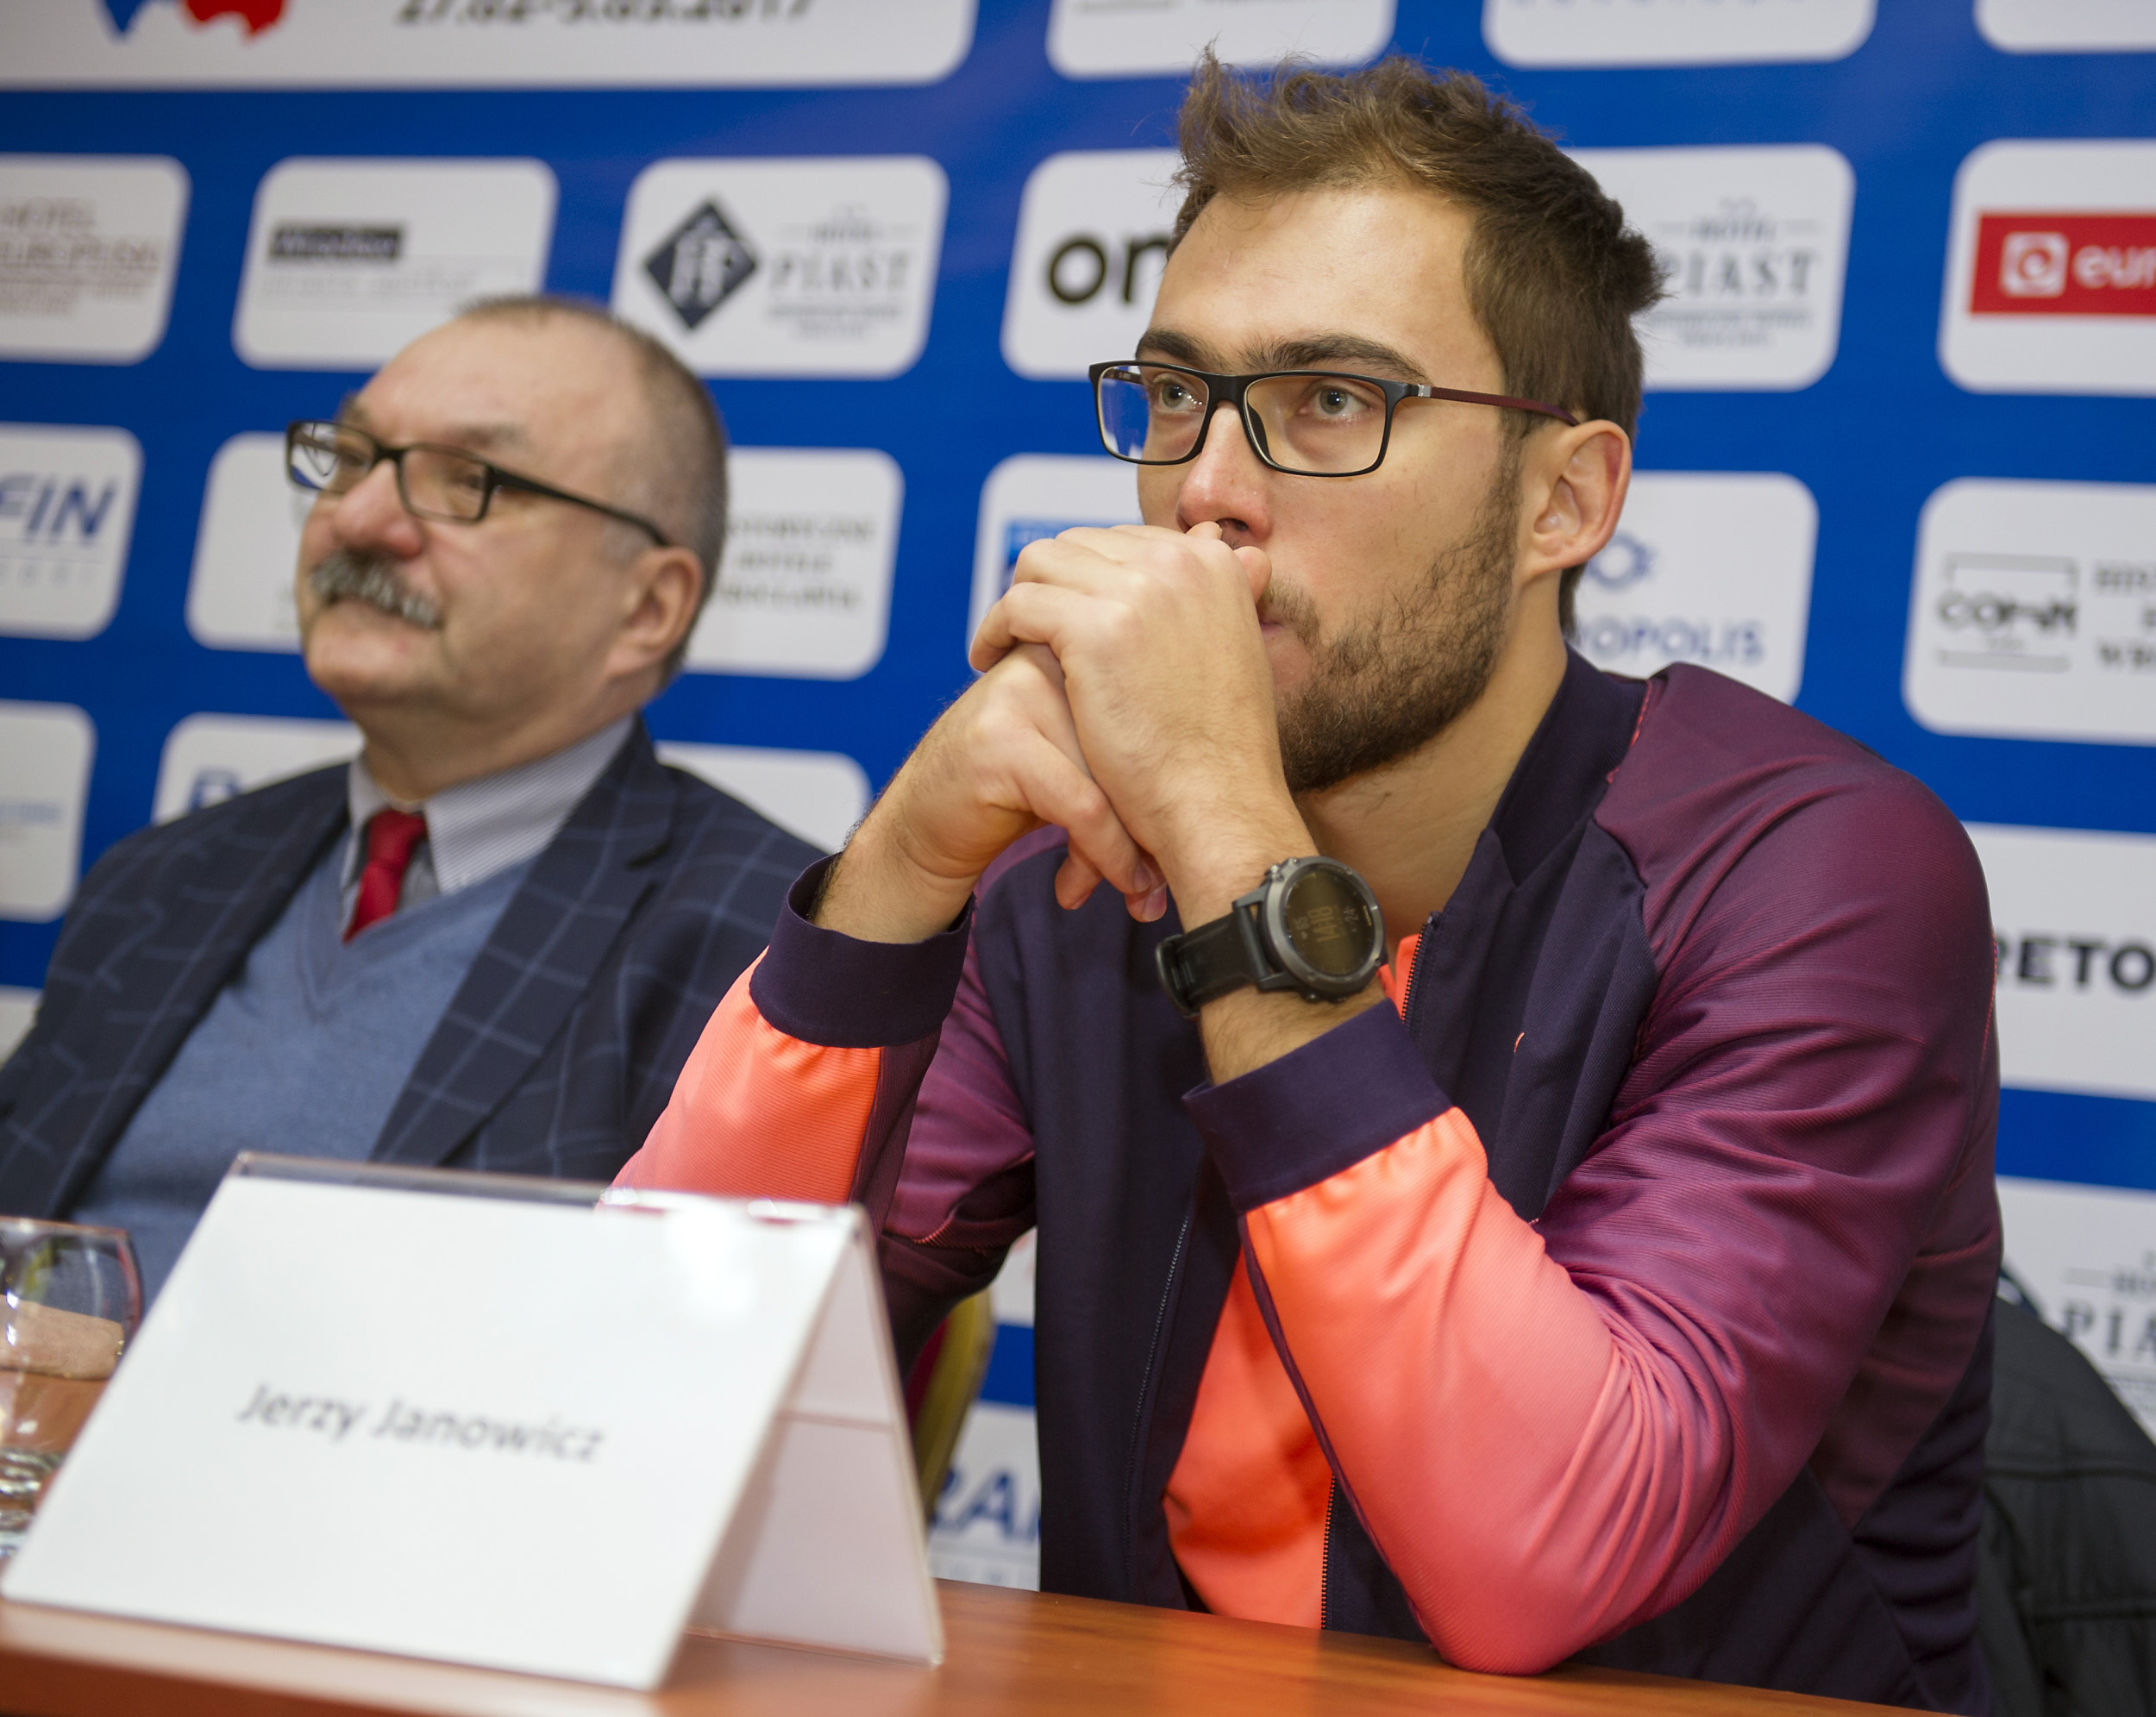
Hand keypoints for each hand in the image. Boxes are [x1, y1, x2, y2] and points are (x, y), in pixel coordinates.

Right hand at [815, 643, 1162, 942]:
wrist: (925, 823)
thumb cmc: (1015, 795)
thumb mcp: (1087, 767)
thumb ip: (1138, 760)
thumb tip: (1220, 809)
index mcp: (1083, 651)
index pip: (1157, 711)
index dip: (1176, 784)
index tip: (1182, 845)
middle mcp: (1053, 662)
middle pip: (1140, 743)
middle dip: (1157, 824)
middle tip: (1161, 879)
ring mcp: (1023, 694)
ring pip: (1117, 776)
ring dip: (1134, 848)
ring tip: (1137, 891)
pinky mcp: (1000, 740)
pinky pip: (1082, 805)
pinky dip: (1105, 854)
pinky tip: (1096, 885)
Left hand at [971, 523, 1310, 925]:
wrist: (1218, 804)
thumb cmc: (1220, 752)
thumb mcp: (1233, 652)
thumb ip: (1204, 600)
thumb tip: (1205, 539)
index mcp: (1213, 563)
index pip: (1125, 541)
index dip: (1087, 578)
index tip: (1066, 614)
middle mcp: (1180, 561)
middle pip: (1080, 543)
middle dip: (1051, 585)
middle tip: (1027, 630)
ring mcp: (1137, 589)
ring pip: (1041, 562)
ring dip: (1017, 599)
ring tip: (1004, 643)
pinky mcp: (1093, 626)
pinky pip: (1017, 603)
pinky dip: (994, 628)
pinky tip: (988, 659)